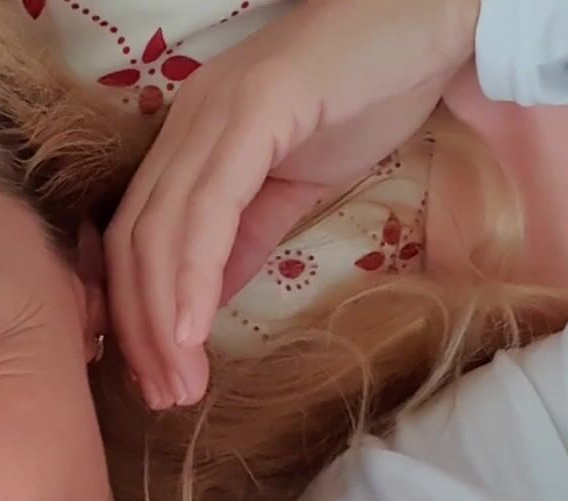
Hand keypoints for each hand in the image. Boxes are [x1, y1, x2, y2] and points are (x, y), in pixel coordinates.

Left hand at [105, 0, 481, 408]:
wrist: (434, 19)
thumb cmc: (369, 92)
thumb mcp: (294, 185)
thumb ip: (244, 240)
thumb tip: (200, 306)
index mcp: (189, 143)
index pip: (137, 239)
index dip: (135, 314)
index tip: (153, 378)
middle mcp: (185, 125)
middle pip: (133, 242)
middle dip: (139, 330)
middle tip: (162, 397)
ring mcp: (214, 112)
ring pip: (160, 229)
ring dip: (161, 317)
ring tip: (178, 381)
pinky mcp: (255, 107)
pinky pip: (209, 202)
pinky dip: (192, 272)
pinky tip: (192, 328)